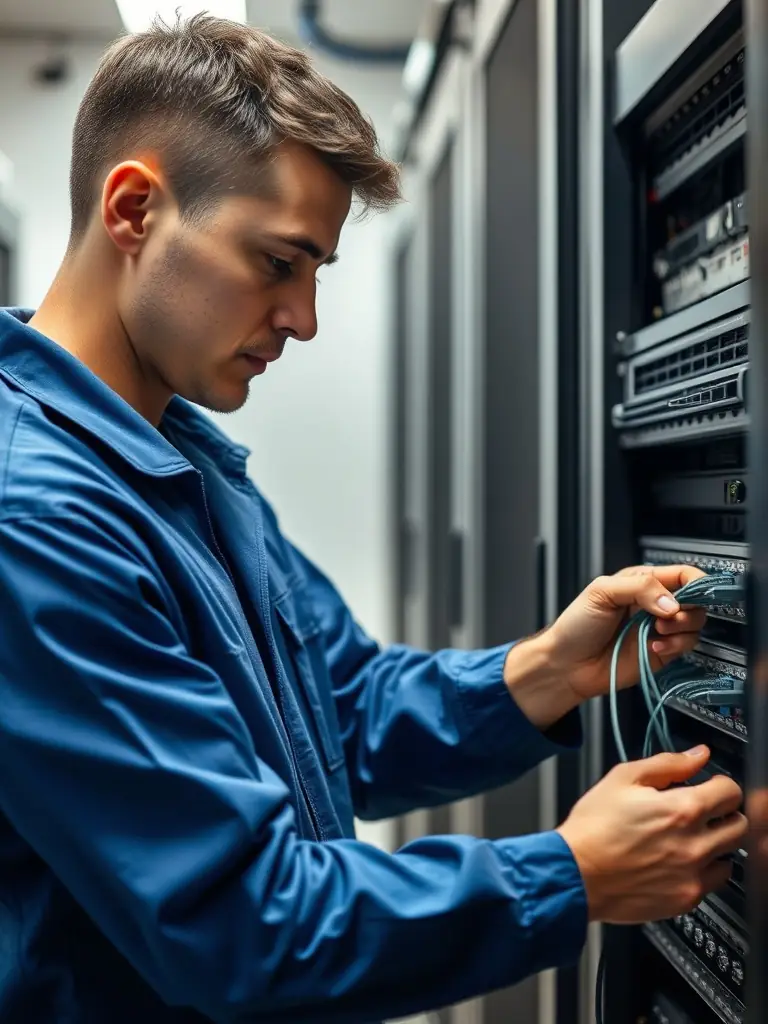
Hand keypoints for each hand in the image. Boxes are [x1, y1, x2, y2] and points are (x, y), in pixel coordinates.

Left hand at [545, 564, 707, 701]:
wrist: (568, 664)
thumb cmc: (577, 625)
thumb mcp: (602, 592)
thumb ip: (640, 588)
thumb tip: (672, 602)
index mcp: (642, 583)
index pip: (681, 574)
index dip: (696, 581)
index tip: (697, 591)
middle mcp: (655, 604)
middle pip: (695, 599)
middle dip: (689, 606)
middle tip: (669, 614)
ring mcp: (659, 629)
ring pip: (695, 623)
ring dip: (682, 626)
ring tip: (659, 629)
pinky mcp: (661, 652)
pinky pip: (685, 646)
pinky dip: (676, 646)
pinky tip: (654, 646)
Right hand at [557, 747, 746, 923]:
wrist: (574, 873)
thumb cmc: (593, 828)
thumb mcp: (623, 778)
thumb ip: (667, 763)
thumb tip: (697, 755)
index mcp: (682, 809)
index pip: (731, 791)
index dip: (720, 784)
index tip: (710, 787)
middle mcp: (694, 844)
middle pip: (739, 825)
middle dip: (723, 814)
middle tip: (702, 813)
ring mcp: (692, 875)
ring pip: (730, 857)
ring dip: (715, 845)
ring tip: (687, 840)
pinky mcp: (685, 899)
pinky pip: (711, 884)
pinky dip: (700, 871)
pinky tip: (676, 862)